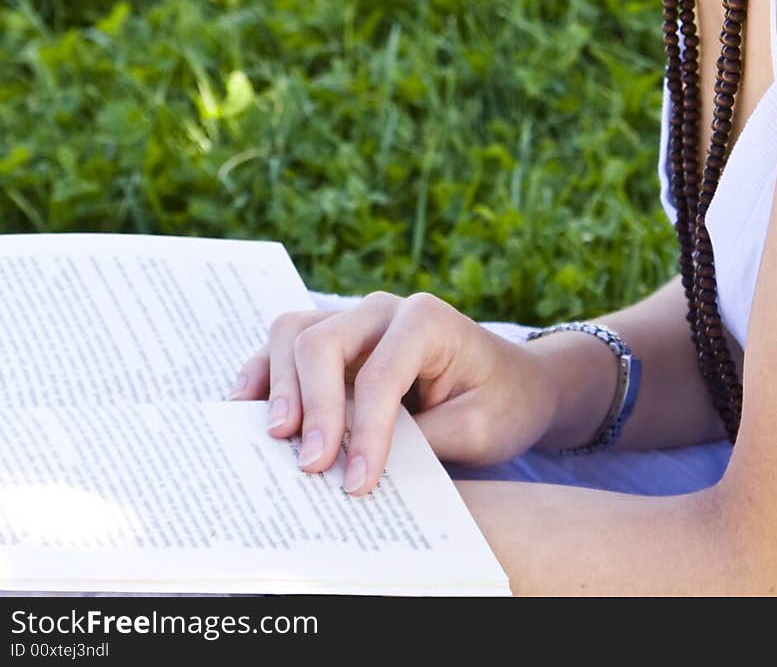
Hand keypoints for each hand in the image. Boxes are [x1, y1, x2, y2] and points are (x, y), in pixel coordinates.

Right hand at [229, 290, 557, 494]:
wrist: (513, 382)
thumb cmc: (501, 401)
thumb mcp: (480, 428)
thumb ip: (424, 442)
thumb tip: (360, 470)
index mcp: (427, 320)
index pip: (381, 373)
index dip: (365, 430)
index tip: (358, 482)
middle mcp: (383, 310)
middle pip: (324, 341)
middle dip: (314, 405)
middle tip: (313, 465)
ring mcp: (353, 321)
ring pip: (295, 332)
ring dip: (281, 384)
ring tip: (278, 437)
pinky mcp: (334, 343)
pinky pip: (284, 346)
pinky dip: (264, 373)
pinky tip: (247, 406)